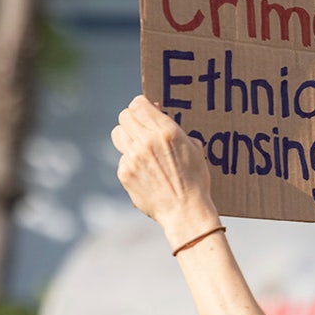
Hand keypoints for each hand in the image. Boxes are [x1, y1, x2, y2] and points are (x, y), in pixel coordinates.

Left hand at [111, 96, 219, 247]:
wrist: (185, 210)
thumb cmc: (195, 180)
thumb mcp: (195, 150)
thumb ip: (177, 132)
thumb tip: (162, 119)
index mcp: (167, 132)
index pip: (139, 104)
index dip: (142, 105)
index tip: (146, 110)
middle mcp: (147, 141)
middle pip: (125, 116)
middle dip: (133, 118)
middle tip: (141, 126)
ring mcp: (133, 157)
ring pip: (118, 133)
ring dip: (127, 136)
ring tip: (139, 145)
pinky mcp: (124, 173)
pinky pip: (122, 158)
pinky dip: (130, 160)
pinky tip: (144, 170)